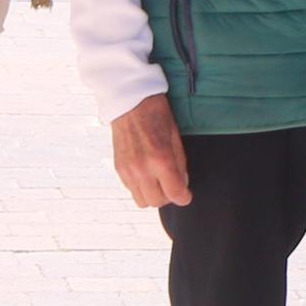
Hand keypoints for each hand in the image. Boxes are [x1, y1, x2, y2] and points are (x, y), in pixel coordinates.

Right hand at [111, 95, 190, 210]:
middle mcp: (142, 169)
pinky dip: (141, 187)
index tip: (186, 195)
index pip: (175, 194)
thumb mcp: (175, 138)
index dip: (184, 197)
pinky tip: (147, 173)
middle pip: (157, 202)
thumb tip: (182, 184)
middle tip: (173, 185)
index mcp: (161, 160)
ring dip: (153, 195)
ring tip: (159, 181)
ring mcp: (128, 171)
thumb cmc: (156, 115)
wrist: (130, 103)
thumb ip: (179, 164)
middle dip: (169, 197)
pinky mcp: (119, 169)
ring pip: (142, 201)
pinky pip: (131, 190)